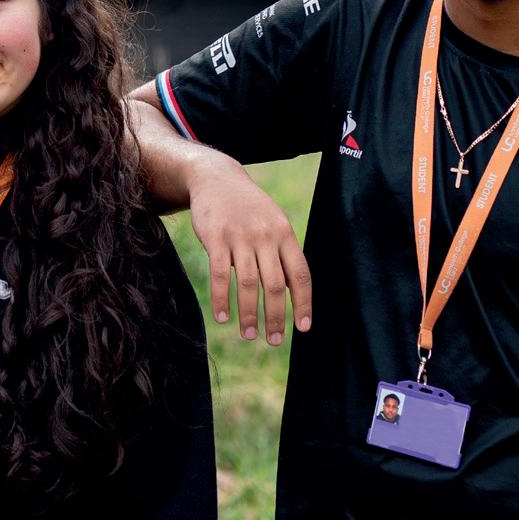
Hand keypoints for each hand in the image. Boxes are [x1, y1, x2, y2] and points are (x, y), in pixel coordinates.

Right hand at [186, 151, 311, 342]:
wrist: (216, 178)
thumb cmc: (248, 207)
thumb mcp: (272, 222)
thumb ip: (281, 252)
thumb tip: (291, 290)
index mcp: (285, 234)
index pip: (300, 274)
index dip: (302, 304)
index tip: (302, 328)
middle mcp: (266, 236)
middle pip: (275, 284)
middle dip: (275, 317)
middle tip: (273, 340)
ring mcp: (240, 237)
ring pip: (248, 283)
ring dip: (249, 314)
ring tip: (249, 335)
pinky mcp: (216, 238)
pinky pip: (221, 275)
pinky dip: (222, 299)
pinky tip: (222, 317)